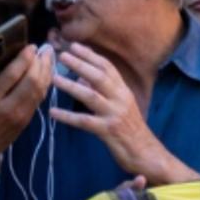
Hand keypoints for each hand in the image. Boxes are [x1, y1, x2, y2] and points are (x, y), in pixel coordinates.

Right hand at [0, 45, 52, 168]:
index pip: (12, 75)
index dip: (24, 59)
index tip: (31, 46)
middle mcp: (8, 108)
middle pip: (31, 81)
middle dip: (40, 62)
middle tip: (44, 48)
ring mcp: (20, 116)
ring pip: (40, 90)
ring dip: (47, 72)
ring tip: (49, 57)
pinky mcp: (26, 122)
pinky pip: (39, 100)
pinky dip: (45, 85)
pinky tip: (46, 75)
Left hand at [50, 43, 185, 183]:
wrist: (146, 153)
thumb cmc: (131, 130)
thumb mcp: (120, 107)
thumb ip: (103, 93)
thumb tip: (82, 80)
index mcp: (125, 91)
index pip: (108, 68)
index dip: (91, 56)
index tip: (75, 46)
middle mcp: (121, 99)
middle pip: (99, 76)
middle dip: (80, 64)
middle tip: (62, 54)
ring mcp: (114, 114)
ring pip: (91, 96)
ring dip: (71, 86)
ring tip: (54, 78)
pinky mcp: (108, 131)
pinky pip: (84, 121)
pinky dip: (67, 116)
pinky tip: (53, 112)